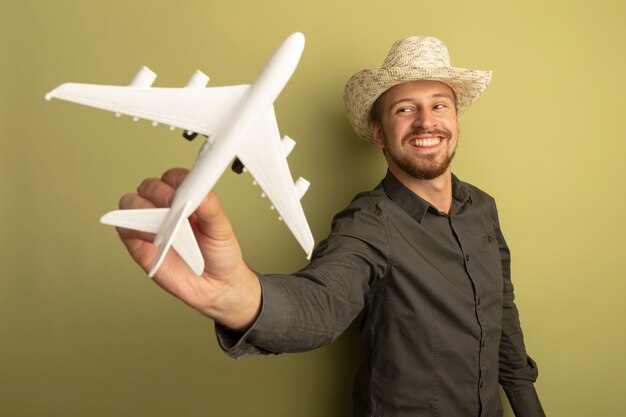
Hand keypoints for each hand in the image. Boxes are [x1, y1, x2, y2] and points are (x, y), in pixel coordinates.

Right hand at [116, 168, 260, 330]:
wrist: (217, 286)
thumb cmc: (220, 254)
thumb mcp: (222, 229)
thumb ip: (212, 208)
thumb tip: (201, 192)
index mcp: (186, 198)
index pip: (173, 178)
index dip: (175, 180)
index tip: (183, 190)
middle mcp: (166, 208)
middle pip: (149, 187)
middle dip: (159, 193)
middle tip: (173, 206)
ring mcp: (151, 225)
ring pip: (131, 204)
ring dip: (143, 209)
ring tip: (164, 224)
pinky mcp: (139, 245)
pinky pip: (125, 229)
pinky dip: (135, 229)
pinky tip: (154, 237)